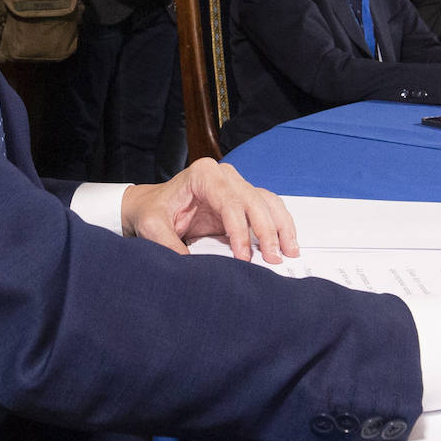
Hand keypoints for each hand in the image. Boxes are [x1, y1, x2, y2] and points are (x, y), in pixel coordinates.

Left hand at [120, 158, 297, 263]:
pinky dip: (279, 226)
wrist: (150, 207)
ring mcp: (235, 187)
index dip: (240, 230)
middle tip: (274, 258)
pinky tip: (286, 244)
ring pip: (267, 202)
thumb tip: (190, 266)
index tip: (244, 256)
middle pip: (254, 201)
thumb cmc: (152, 211)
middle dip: (267, 231)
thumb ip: (168, 244)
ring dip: (281, 227)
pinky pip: (268, 209)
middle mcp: (224, 176)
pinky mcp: (241, 202)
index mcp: (203, 174)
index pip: (229, 201)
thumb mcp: (152, 226)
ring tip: (289, 252)